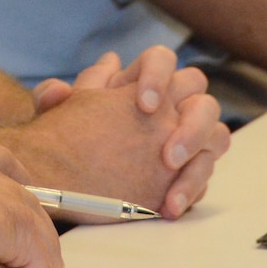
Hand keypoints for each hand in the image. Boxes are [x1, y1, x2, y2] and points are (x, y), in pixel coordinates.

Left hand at [26, 50, 229, 218]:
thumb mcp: (53, 119)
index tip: (144, 105)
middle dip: (192, 125)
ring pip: (216, 135)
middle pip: (201, 96)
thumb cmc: (66, 139)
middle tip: (166, 156)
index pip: (162, 60)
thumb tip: (59, 90)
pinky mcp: (188, 172)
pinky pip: (204, 174)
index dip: (159, 76)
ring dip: (198, 158)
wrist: (67, 180)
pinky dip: (189, 190)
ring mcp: (184, 139)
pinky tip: (167, 207)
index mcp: (139, 82)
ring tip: (171, 183)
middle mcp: (170, 106)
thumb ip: (50, 100)